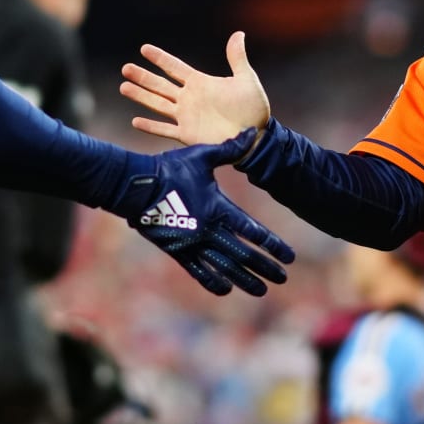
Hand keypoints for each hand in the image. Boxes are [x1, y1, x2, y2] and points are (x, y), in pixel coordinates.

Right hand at [121, 31, 270, 146]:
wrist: (255, 137)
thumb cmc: (253, 110)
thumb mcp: (246, 80)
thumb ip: (237, 58)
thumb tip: (238, 33)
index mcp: (200, 83)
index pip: (175, 67)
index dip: (160, 58)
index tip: (144, 48)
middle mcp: (189, 98)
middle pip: (160, 84)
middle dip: (143, 76)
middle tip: (125, 68)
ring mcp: (186, 117)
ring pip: (158, 104)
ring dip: (141, 96)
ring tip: (124, 87)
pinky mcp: (187, 135)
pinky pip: (165, 129)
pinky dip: (151, 126)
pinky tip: (136, 121)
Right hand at [124, 128, 294, 295]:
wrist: (134, 187)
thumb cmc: (170, 169)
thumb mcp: (202, 156)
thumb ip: (230, 149)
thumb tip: (252, 132)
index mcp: (218, 209)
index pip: (253, 231)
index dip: (273, 245)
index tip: (289, 256)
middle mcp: (209, 231)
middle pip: (244, 255)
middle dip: (265, 267)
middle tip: (282, 278)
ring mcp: (192, 244)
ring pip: (225, 268)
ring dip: (245, 280)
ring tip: (261, 290)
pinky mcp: (177, 251)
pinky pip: (198, 272)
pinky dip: (213, 282)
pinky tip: (225, 289)